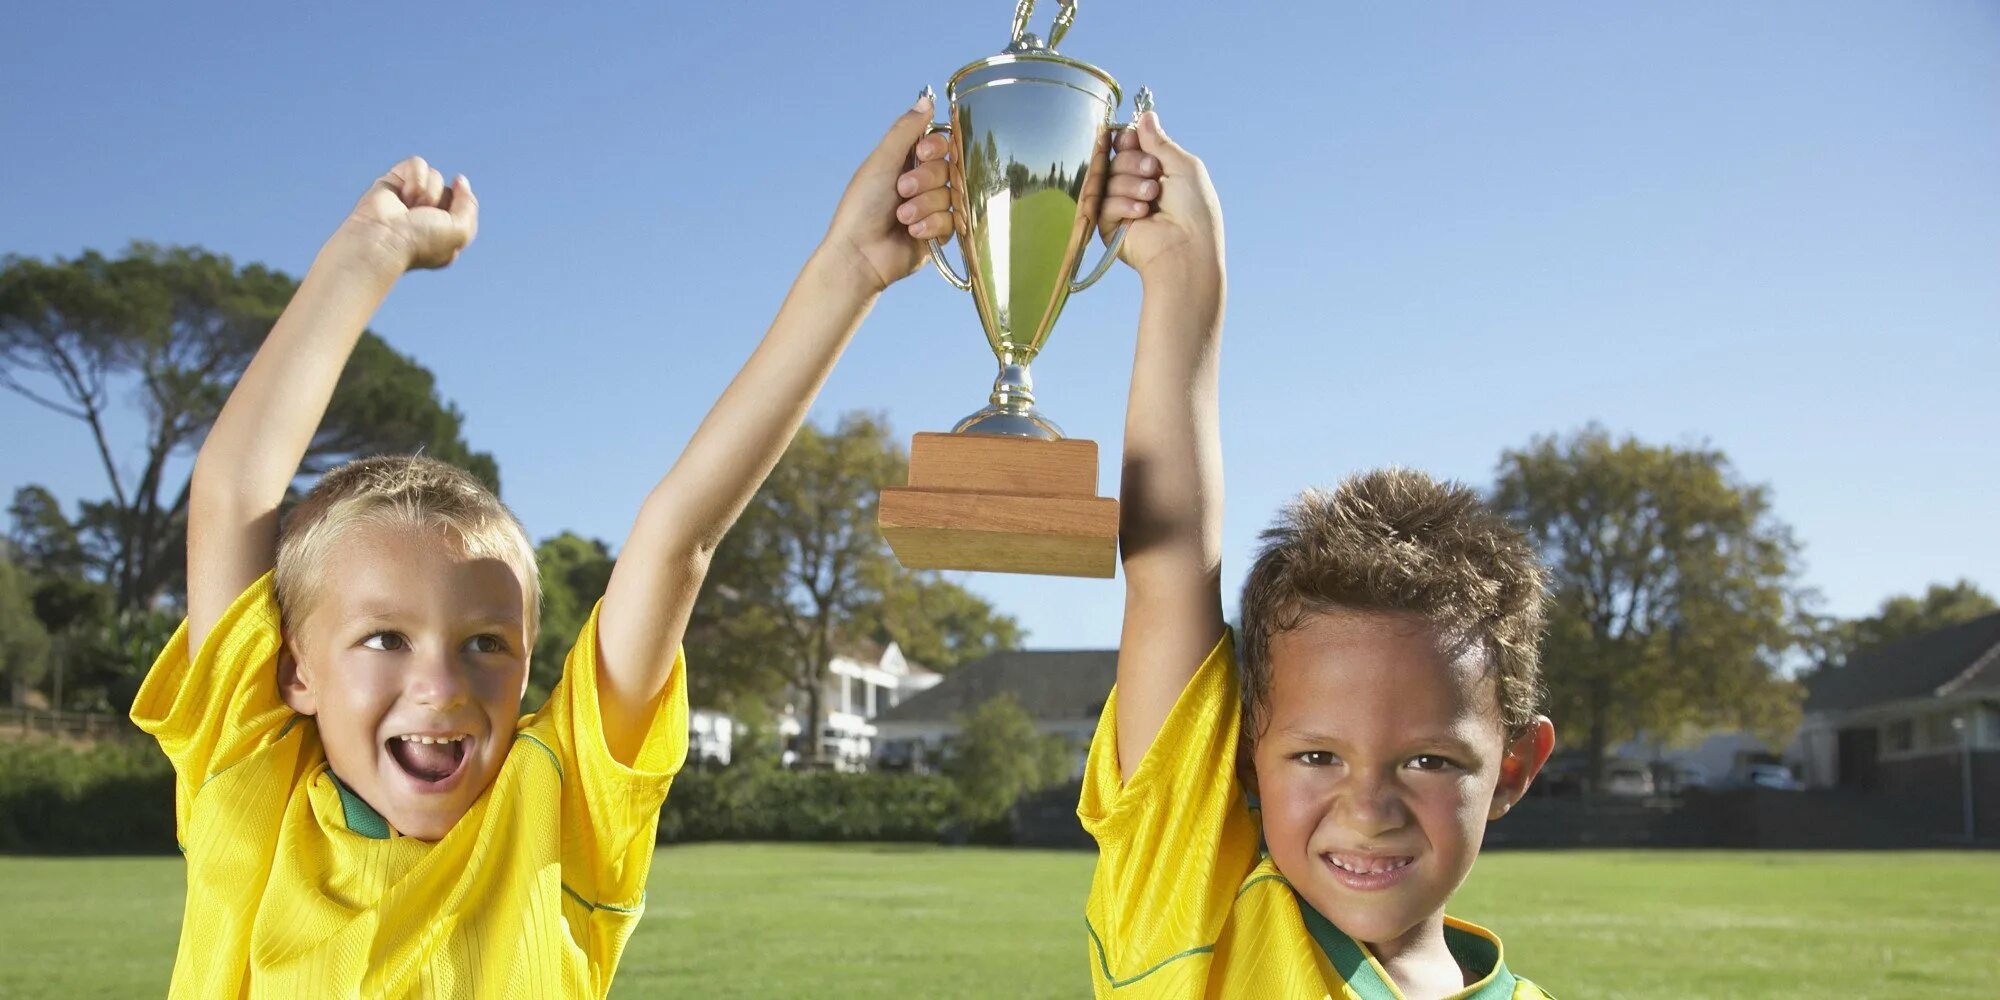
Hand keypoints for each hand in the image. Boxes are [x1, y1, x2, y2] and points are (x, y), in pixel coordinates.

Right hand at [337, 156, 479, 272]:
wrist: (384, 238)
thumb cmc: (421, 241)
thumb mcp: (462, 230)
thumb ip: (469, 205)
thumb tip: (460, 179)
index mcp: (444, 230)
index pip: (464, 205)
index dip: (458, 209)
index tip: (444, 221)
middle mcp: (427, 214)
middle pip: (449, 189)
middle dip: (440, 201)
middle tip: (422, 218)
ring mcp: (410, 197)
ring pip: (434, 175)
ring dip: (426, 192)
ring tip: (409, 208)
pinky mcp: (394, 180)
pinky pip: (417, 163)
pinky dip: (414, 178)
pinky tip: (402, 196)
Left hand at [823, 94, 952, 292]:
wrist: (860, 254)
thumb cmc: (861, 207)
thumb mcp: (881, 161)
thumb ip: (905, 130)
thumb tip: (926, 99)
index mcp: (907, 161)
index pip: (940, 143)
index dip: (936, 148)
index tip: (921, 153)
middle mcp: (922, 182)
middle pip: (948, 168)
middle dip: (925, 180)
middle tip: (901, 191)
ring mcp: (932, 208)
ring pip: (951, 196)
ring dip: (925, 206)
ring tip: (902, 217)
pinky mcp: (940, 233)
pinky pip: (953, 221)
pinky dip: (931, 225)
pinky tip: (913, 232)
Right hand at [1096, 112, 1222, 282]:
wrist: (1186, 250)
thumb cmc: (1195, 210)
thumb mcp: (1183, 165)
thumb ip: (1160, 141)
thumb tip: (1145, 115)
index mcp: (1155, 171)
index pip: (1127, 145)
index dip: (1128, 139)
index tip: (1133, 139)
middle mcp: (1136, 186)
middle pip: (1116, 157)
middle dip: (1134, 161)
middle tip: (1153, 173)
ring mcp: (1122, 207)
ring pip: (1107, 178)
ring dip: (1131, 184)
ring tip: (1152, 198)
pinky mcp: (1109, 227)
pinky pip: (1101, 203)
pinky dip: (1123, 205)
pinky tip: (1142, 214)